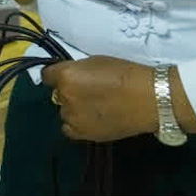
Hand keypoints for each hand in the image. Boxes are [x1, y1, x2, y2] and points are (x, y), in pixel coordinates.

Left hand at [40, 55, 158, 142]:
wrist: (149, 98)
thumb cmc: (125, 74)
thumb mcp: (96, 61)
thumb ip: (77, 70)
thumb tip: (69, 77)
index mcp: (66, 76)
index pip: (47, 75)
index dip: (56, 75)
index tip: (65, 76)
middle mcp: (65, 97)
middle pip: (57, 93)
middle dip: (68, 91)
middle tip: (87, 91)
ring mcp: (73, 117)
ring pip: (64, 111)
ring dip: (73, 108)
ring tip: (93, 106)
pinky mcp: (84, 134)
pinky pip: (69, 129)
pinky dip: (76, 124)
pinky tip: (89, 119)